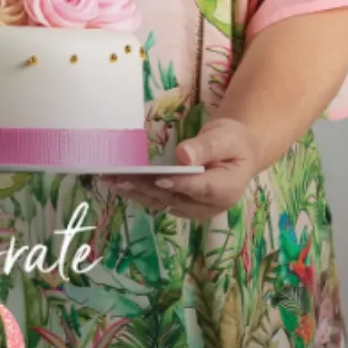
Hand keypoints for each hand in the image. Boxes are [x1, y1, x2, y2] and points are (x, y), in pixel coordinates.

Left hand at [117, 117, 262, 219]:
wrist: (237, 153)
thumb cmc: (234, 142)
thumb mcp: (226, 138)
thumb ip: (206, 147)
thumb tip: (184, 155)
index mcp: (226, 189)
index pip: (199, 188)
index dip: (178, 184)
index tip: (158, 179)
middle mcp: (208, 206)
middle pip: (174, 197)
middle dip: (145, 186)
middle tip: (119, 176)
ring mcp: (193, 209)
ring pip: (161, 202)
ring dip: (135, 192)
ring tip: (110, 180)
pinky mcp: (180, 206)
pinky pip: (157, 200)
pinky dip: (138, 191)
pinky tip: (118, 183)